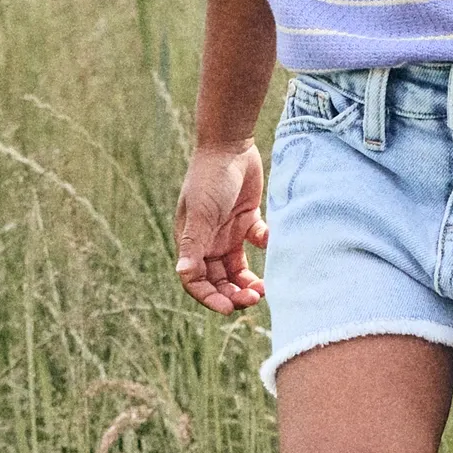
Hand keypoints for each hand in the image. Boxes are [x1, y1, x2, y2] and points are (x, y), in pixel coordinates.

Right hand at [175, 142, 267, 311]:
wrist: (230, 144)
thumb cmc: (209, 178)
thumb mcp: (200, 214)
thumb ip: (193, 245)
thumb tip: (183, 274)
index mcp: (191, 243)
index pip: (196, 281)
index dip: (210, 298)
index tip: (229, 308)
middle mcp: (208, 241)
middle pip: (218, 280)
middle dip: (232, 294)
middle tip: (252, 299)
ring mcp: (228, 232)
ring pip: (237, 269)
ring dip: (248, 282)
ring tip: (263, 289)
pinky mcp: (248, 220)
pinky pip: (256, 244)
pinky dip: (264, 247)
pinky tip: (269, 241)